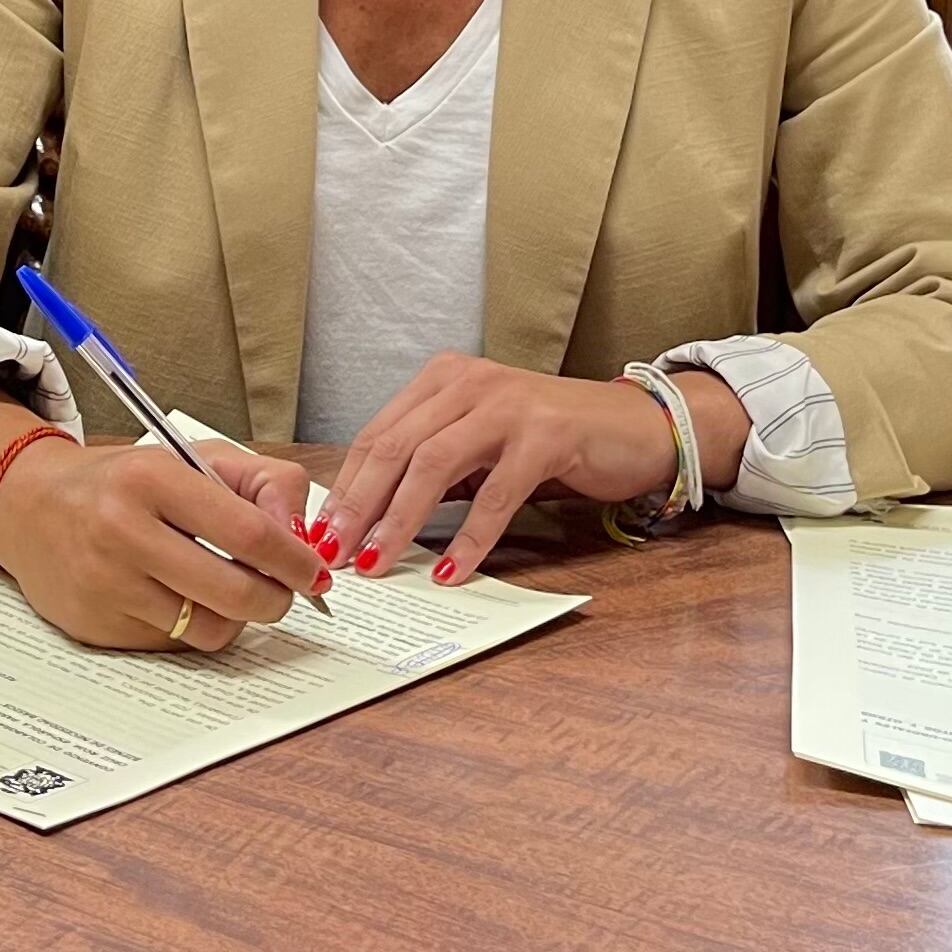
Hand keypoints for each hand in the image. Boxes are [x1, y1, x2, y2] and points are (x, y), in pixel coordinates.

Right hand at [0, 433, 328, 650]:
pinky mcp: (96, 626)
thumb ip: (260, 483)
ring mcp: (106, 584)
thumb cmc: (124, 482)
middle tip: (282, 591)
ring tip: (225, 591)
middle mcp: (123, 530)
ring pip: (210, 629)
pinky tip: (176, 598)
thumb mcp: (191, 457)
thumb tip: (305, 538)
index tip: (314, 571)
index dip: (296, 560)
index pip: (250, 532)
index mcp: (152, 477)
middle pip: (236, 593)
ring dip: (234, 618)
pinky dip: (189, 627)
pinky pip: (173, 645)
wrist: (31, 506)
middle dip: (276, 599)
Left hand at [313, 357, 681, 583]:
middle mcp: (467, 382)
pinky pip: (495, 495)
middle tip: (332, 552)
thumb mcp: (479, 443)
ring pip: (432, 466)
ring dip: (399, 521)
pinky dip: (469, 538)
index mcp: (442, 379)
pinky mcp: (545, 436)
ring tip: (376, 563)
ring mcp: (506, 405)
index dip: (344, 486)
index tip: (319, 532)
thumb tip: (371, 519)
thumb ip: (433, 466)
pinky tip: (451, 572)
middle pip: (393, 447)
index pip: (376, 435)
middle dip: (358, 505)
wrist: (633, 425)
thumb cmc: (549, 440)